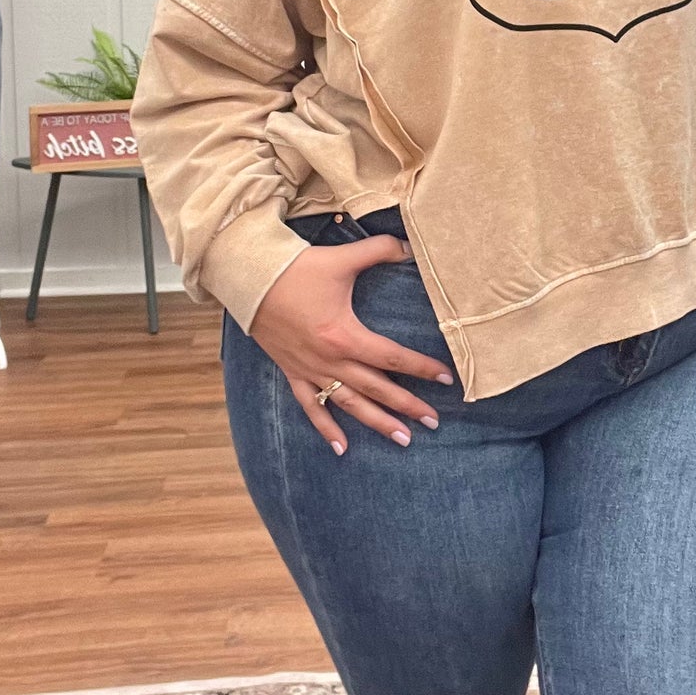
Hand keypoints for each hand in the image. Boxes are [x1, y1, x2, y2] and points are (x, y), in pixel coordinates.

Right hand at [251, 232, 454, 454]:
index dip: (421, 368)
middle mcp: (329, 359)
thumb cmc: (296, 269)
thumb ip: (380, 250)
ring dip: (377, 423)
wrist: (248, 279)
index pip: (392, 357)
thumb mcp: (342, 258)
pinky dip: (326, 428)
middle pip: (377, 388)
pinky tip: (342, 448)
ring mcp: (310, 369)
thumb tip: (411, 246)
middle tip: (433, 422)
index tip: (446, 378)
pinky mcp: (293, 372)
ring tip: (403, 439)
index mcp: (344, 335)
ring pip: (349, 404)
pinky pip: (311, 406)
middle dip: (407, 405)